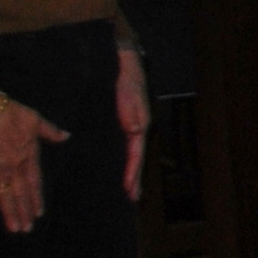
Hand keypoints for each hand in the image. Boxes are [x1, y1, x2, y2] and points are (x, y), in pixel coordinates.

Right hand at [0, 98, 59, 232]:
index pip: (34, 181)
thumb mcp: (34, 119)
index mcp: (28, 154)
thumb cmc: (10, 111)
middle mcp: (14, 164)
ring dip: (11, 212)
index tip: (38, 212)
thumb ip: (50, 131)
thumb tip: (67, 136)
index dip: (36, 197)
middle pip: (21, 192)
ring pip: (6, 194)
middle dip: (24, 211)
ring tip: (16, 228)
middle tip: (27, 229)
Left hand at [116, 50, 147, 202]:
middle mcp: (135, 127)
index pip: (136, 153)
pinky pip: (123, 146)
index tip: (130, 191)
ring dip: (130, 171)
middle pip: (136, 157)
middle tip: (132, 198)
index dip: (133, 172)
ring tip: (128, 190)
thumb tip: (135, 131)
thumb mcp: (130, 92)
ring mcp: (129, 126)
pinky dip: (123, 159)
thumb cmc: (126, 75)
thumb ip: (132, 112)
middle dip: (134, 178)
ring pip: (130, 154)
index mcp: (139, 123)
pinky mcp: (121, 123)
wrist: (121, 59)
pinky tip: (119, 166)